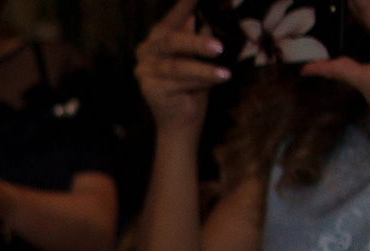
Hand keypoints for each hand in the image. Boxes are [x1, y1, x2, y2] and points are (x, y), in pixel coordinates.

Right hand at [136, 0, 230, 131]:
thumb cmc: (194, 84)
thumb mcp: (200, 55)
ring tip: (225, 73)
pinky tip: (217, 81)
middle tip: (220, 48)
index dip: (184, 5)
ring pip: (176, 65)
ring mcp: (144, 72)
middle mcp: (145, 51)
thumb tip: (208, 12)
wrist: (183, 120)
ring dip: (203, 69)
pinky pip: (177, 82)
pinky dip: (199, 81)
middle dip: (197, 43)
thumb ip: (200, 33)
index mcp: (157, 38)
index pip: (172, 18)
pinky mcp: (149, 90)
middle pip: (170, 41)